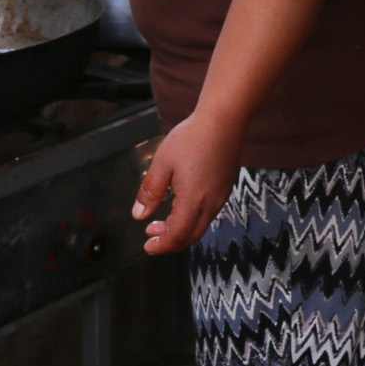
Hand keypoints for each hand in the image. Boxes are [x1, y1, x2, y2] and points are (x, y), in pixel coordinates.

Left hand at [132, 110, 242, 254]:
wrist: (224, 119)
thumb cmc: (193, 138)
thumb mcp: (162, 163)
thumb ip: (150, 192)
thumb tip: (139, 214)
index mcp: (193, 201)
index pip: (177, 235)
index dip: (161, 245)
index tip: (147, 245)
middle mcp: (211, 203)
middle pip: (191, 236)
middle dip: (170, 242)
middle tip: (151, 236)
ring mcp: (221, 196)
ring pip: (200, 226)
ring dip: (181, 230)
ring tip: (161, 221)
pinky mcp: (225, 187)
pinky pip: (208, 213)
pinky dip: (192, 219)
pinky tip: (180, 205)